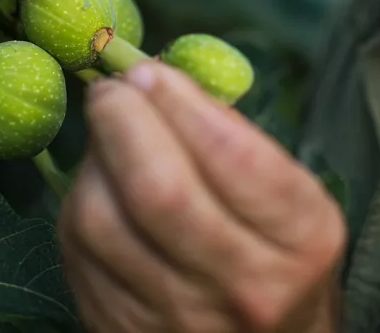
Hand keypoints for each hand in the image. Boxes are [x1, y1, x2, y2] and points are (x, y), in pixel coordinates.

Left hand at [58, 59, 346, 331]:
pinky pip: (77, 253)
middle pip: (159, 191)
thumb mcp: (292, 201)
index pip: (234, 159)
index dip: (180, 105)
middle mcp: (246, 288)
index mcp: (302, 241)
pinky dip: (79, 203)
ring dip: (92, 163)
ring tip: (106, 138)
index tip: (150, 71)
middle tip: (111, 89)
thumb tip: (158, 77)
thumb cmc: (280, 259)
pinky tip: (98, 186)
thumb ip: (235, 139)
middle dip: (123, 121)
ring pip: (102, 221)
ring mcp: (180, 320)